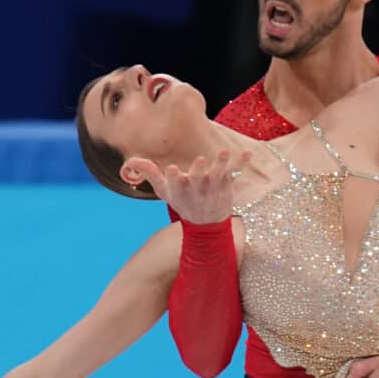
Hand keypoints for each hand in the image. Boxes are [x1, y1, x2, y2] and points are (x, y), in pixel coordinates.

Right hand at [126, 150, 254, 223]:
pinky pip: (236, 174)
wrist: (206, 224)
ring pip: (218, 175)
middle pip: (197, 179)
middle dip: (198, 170)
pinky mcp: (226, 186)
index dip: (173, 176)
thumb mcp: (164, 191)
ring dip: (221, 164)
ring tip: (224, 153)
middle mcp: (197, 189)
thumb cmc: (181, 202)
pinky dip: (242, 164)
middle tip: (200, 160)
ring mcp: (213, 188)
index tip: (172, 169)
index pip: (175, 183)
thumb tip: (130, 160)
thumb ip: (149, 173)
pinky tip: (249, 153)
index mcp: (180, 189)